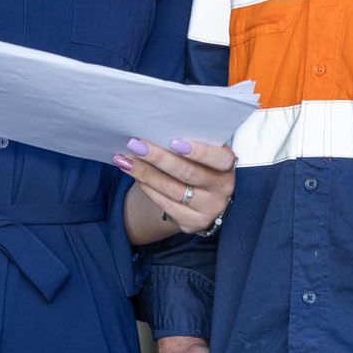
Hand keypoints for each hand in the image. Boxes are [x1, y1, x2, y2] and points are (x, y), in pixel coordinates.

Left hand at [114, 137, 234, 238]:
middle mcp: (222, 190)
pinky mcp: (192, 222)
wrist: (202, 199)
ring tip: (125, 159)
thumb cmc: (200, 167)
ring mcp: (208, 209)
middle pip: (188, 173)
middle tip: (136, 144)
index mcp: (227, 167)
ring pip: (172, 189)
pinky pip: (165, 204)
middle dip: (159, 157)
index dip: (199, 150)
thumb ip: (191, 145)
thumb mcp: (204, 156)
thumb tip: (158, 130)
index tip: (174, 141)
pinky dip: (147, 188)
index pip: (218, 158)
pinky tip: (135, 176)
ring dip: (145, 173)